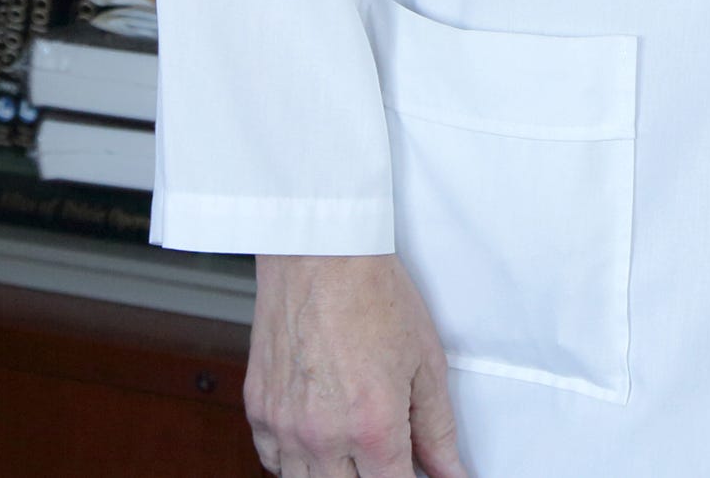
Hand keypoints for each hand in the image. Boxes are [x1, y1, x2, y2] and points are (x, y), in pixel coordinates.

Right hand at [246, 253, 467, 477]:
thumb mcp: (426, 361)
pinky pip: (273, 461)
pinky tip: (319, 442)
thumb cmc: (374, 295)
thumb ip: (437, 428)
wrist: (321, 253)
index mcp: (372, 426)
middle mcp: (322, 436)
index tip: (414, 472)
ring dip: (333, 475)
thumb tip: (451, 472)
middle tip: (386, 456)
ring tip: (355, 449)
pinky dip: (297, 463)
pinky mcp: (258, 410)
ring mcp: (284, 426)